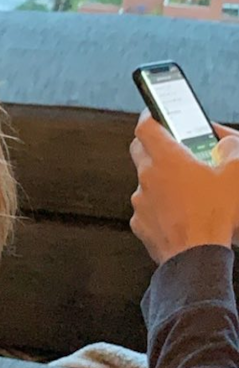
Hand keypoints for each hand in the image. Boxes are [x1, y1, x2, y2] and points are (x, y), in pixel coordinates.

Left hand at [129, 111, 238, 264]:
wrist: (197, 255)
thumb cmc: (215, 215)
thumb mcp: (236, 173)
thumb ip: (231, 148)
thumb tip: (226, 143)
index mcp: (166, 159)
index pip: (145, 126)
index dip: (149, 115)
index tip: (155, 112)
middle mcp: (146, 178)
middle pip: (139, 150)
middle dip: (153, 144)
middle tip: (174, 146)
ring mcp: (140, 202)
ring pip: (144, 180)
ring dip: (160, 178)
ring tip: (186, 187)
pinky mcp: (139, 223)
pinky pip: (146, 206)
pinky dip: (159, 204)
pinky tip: (179, 210)